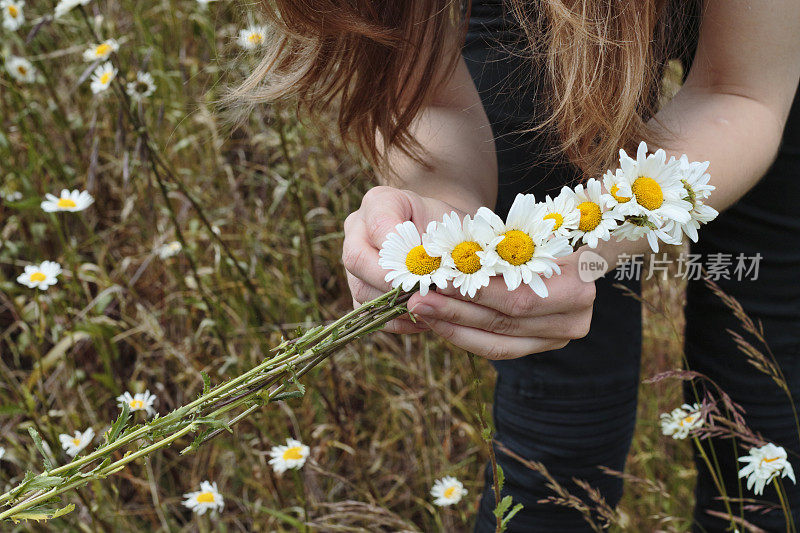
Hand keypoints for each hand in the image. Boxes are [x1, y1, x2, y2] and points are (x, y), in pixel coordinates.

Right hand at [342, 185, 465, 332]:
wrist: (437, 235)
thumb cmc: (443, 226)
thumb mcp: (447, 225)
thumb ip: (437, 244)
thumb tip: (431, 277)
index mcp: (378, 203)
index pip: (379, 224)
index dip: (401, 249)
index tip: (427, 264)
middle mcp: (356, 230)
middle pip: (357, 259)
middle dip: (392, 281)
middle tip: (424, 293)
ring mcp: (353, 261)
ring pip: (361, 289)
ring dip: (396, 304)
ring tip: (428, 309)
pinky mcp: (358, 288)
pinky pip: (368, 312)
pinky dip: (396, 320)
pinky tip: (422, 320)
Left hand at [408, 250, 595, 358]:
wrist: (576, 258)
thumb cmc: (546, 236)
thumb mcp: (530, 235)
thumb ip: (501, 250)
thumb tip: (452, 260)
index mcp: (577, 287)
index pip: (518, 298)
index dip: (476, 293)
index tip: (439, 281)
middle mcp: (573, 320)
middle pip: (505, 322)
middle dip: (456, 312)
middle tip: (418, 301)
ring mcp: (557, 339)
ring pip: (498, 343)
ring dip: (454, 327)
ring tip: (422, 313)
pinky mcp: (539, 346)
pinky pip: (498, 347)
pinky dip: (466, 336)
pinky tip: (439, 323)